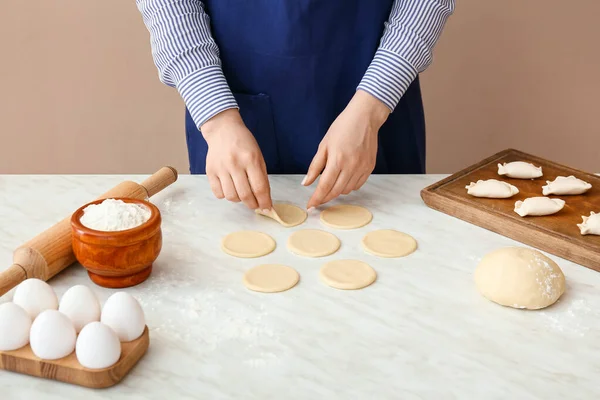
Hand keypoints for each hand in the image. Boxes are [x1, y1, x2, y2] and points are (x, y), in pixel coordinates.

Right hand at [201, 109, 271, 210]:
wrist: (223, 130)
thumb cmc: (244, 144)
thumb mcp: (258, 156)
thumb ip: (262, 177)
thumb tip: (265, 199)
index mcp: (250, 159)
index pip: (259, 188)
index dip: (264, 202)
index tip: (267, 208)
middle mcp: (235, 164)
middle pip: (245, 195)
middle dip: (252, 204)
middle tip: (255, 205)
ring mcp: (221, 168)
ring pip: (231, 196)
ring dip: (239, 200)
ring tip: (242, 194)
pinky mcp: (210, 171)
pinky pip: (218, 193)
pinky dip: (226, 196)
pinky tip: (230, 188)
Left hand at [304, 90, 389, 208]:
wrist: (365, 117)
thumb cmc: (342, 127)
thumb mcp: (324, 145)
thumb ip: (315, 166)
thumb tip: (306, 183)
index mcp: (337, 160)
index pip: (324, 186)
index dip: (316, 198)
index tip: (310, 206)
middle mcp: (351, 166)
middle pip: (336, 192)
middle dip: (325, 198)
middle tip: (317, 199)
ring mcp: (362, 168)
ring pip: (347, 190)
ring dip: (337, 191)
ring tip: (330, 185)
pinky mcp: (370, 168)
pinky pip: (358, 185)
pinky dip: (348, 186)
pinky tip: (343, 180)